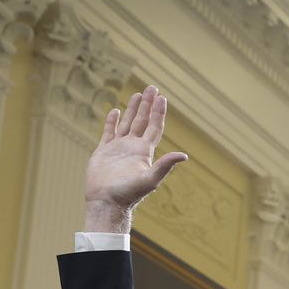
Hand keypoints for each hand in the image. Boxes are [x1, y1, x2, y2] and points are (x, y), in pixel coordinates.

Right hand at [83, 85, 188, 233]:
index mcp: (144, 151)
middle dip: (147, 104)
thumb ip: (165, 165)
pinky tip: (115, 111)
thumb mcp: (150, 179)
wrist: (106, 202)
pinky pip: (109, 132)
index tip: (162, 97)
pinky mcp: (103, 151)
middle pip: (142, 120)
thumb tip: (184, 155)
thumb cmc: (128, 193)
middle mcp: (133, 147)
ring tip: (137, 94)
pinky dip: (112, 121)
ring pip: (127, 123)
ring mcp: (118, 148)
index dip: (158, 112)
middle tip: (152, 87)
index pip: (154, 126)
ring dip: (132, 109)